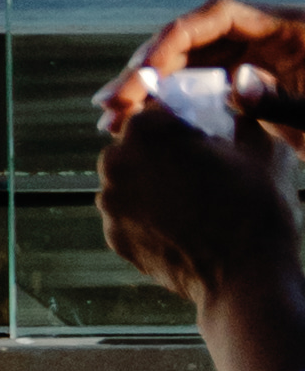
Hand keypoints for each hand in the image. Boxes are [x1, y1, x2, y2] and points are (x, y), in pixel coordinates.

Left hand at [95, 75, 304, 316]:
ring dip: (155, 188)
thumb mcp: (261, 144)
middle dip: (164, 156)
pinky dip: (151, 220)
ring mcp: (110, 204)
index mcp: (143, 130)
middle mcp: (113, 162)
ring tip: (195, 205)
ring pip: (133, 183)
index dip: (185, 125)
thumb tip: (239, 87)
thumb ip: (240, 111)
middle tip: (202, 176)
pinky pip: (132, 218)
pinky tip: (183, 229)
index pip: (158, 113)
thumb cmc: (258, 208)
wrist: (248, 283)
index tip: (207, 142)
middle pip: (139, 147)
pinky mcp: (115, 239)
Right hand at [123, 0, 304, 131]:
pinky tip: (148, 122)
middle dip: (151, 70)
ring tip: (117, 117)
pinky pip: (206, 89)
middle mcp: (265, 38)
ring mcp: (258, 63)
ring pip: (193, 67)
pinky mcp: (254, 91)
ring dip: (154, 90)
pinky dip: (177, 105)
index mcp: (286, 26)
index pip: (219, 15)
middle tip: (114, 102)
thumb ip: (282, 99)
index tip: (144, 70)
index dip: (175, 37)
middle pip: (195, 42)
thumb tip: (236, 84)